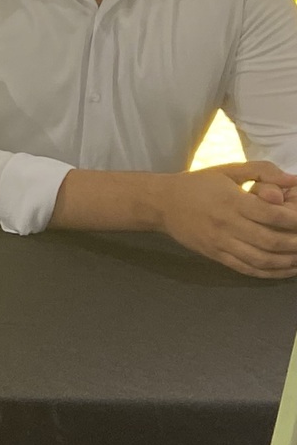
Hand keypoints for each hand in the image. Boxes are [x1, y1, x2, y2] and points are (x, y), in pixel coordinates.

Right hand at [158, 161, 296, 278]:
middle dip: (296, 244)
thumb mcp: (228, 171)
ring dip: (287, 262)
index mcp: (232, 200)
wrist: (161, 203)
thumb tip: (293, 181)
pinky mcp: (216, 255)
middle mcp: (227, 224)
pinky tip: (284, 270)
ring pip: (261, 260)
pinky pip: (247, 269)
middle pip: (270, 241)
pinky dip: (270, 273)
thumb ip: (262, 171)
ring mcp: (221, 243)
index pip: (272, 214)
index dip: (295, 220)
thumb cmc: (198, 184)